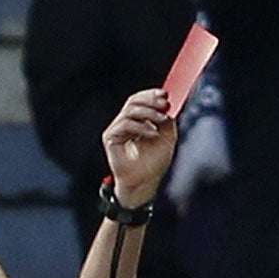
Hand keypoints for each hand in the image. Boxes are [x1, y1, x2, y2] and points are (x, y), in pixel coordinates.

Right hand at [103, 89, 177, 207]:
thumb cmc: (153, 163)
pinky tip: (152, 133)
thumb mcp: (167, 136)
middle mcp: (124, 123)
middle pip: (133, 101)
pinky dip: (141, 127)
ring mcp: (116, 130)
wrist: (144, 183)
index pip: (139, 100)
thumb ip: (167, 120)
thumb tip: (166, 105)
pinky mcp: (110, 138)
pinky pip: (124, 124)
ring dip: (148, 112)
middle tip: (164, 104)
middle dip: (150, 100)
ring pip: (130, 110)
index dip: (151, 94)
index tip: (165, 94)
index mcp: (136, 121)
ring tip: (161, 120)